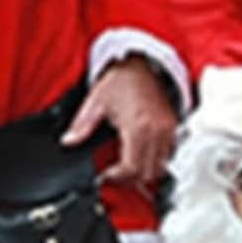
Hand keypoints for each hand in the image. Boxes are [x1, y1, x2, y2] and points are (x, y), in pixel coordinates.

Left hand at [74, 57, 187, 200]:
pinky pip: (169, 155)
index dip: (118, 178)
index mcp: (137, 126)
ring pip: (161, 167)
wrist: (142, 63)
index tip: (106, 176)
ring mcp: (168, 129)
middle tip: (115, 175)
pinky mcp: (173, 127)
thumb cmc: (122, 79)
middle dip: (130, 179)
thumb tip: (68, 141)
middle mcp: (157, 130)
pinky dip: (156, 161)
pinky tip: (142, 156)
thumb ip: (81, 125)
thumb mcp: (96, 101)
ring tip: (128, 167)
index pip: (132, 168)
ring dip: (144, 172)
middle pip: (148, 173)